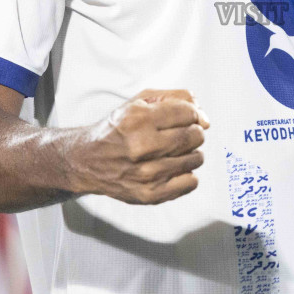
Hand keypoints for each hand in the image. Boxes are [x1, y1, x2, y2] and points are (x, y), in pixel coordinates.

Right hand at [67, 89, 209, 204]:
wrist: (88, 161)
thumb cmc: (118, 128)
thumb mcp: (140, 101)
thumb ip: (176, 98)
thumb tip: (205, 118)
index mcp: (138, 119)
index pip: (189, 113)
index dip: (191, 113)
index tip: (183, 117)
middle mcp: (141, 147)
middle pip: (195, 136)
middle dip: (193, 132)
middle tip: (178, 134)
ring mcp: (147, 174)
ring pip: (196, 159)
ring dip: (190, 153)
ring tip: (172, 151)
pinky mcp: (151, 194)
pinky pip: (191, 182)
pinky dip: (186, 173)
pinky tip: (171, 167)